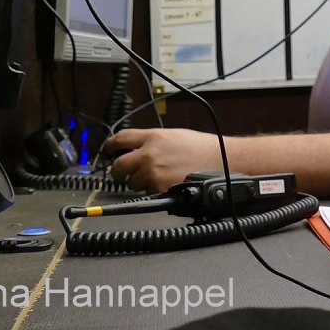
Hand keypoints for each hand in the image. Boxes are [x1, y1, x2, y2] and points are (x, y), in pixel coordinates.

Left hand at [103, 128, 228, 193]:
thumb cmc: (202, 148)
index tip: (108, 150)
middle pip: (119, 165)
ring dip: (137, 182)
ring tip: (153, 179)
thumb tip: (135, 148)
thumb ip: (152, 141)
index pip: (120, 139)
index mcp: (153, 137)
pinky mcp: (160, 189)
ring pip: (132, 182)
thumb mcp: (174, 135)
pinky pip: (146, 193)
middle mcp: (150, 154)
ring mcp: (153, 173)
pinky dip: (152, 191)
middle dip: (118, 171)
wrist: (221, 160)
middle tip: (121, 173)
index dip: (110, 145)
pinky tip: (164, 185)